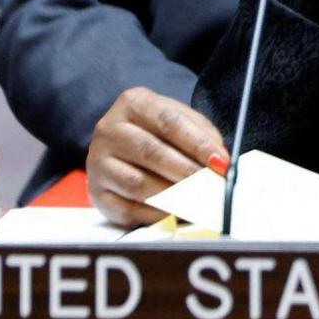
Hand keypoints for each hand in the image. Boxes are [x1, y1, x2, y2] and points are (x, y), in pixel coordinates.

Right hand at [86, 87, 227, 226]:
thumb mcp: (182, 119)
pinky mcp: (96, 193)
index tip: (221, 162)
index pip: (169, 122)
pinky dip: (156, 215)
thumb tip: (220, 161)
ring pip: (139, 184)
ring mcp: (98, 162)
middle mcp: (109, 130)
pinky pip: (128, 209)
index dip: (198, 144)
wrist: (122, 145)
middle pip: (152, 152)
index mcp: (133, 103)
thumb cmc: (158, 131)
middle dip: (188, 172)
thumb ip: (203, 134)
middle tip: (213, 187)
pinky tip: (177, 214)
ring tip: (200, 202)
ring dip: (174, 196)